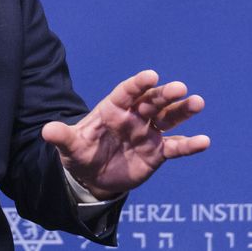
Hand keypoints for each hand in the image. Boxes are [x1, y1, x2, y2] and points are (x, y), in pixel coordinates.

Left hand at [41, 70, 208, 199]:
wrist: (93, 176)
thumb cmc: (81, 153)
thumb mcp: (70, 146)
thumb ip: (62, 137)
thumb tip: (46, 131)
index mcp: (113, 109)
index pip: (127, 92)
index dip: (138, 84)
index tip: (152, 75)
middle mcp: (134, 117)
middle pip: (152, 102)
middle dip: (165, 95)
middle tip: (180, 88)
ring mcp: (148, 133)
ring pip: (168, 118)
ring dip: (182, 111)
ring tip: (198, 102)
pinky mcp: (158, 152)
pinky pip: (176, 147)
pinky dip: (190, 144)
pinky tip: (205, 141)